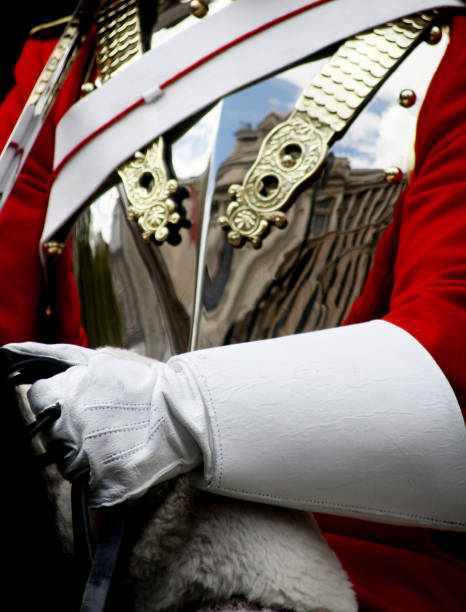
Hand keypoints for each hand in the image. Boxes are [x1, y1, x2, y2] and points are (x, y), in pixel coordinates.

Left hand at [5, 342, 202, 506]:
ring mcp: (88, 459)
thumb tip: (10, 351)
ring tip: (117, 439)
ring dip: (87, 455)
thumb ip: (56, 355)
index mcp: (67, 394)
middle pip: (51, 434)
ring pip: (68, 464)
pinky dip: (103, 479)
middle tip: (104, 421)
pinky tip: (122, 459)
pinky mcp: (105, 484)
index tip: (76, 401)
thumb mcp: (102, 359)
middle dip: (71, 428)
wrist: (185, 413)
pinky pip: (90, 488)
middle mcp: (72, 427)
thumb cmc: (145, 384)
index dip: (57, 399)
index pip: (38, 399)